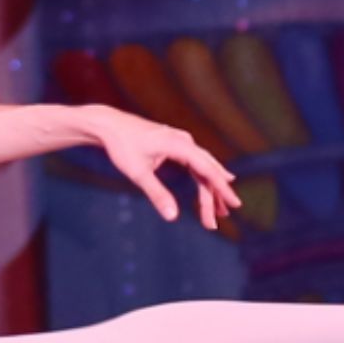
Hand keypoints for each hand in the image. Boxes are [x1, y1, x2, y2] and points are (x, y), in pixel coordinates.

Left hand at [78, 104, 237, 228]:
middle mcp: (184, 141)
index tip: (234, 203)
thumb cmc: (122, 147)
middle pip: (207, 170)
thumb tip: (172, 217)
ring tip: (218, 211)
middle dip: (215, 195)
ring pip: (202, 168)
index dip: (221, 188)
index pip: (206, 169)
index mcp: (179, 145)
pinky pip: (195, 164)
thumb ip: (157, 194)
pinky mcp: (175, 145)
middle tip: (223, 216)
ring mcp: (181, 142)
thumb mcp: (138, 174)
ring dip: (209, 189)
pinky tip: (210, 189)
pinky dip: (201, 179)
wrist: (109, 125)